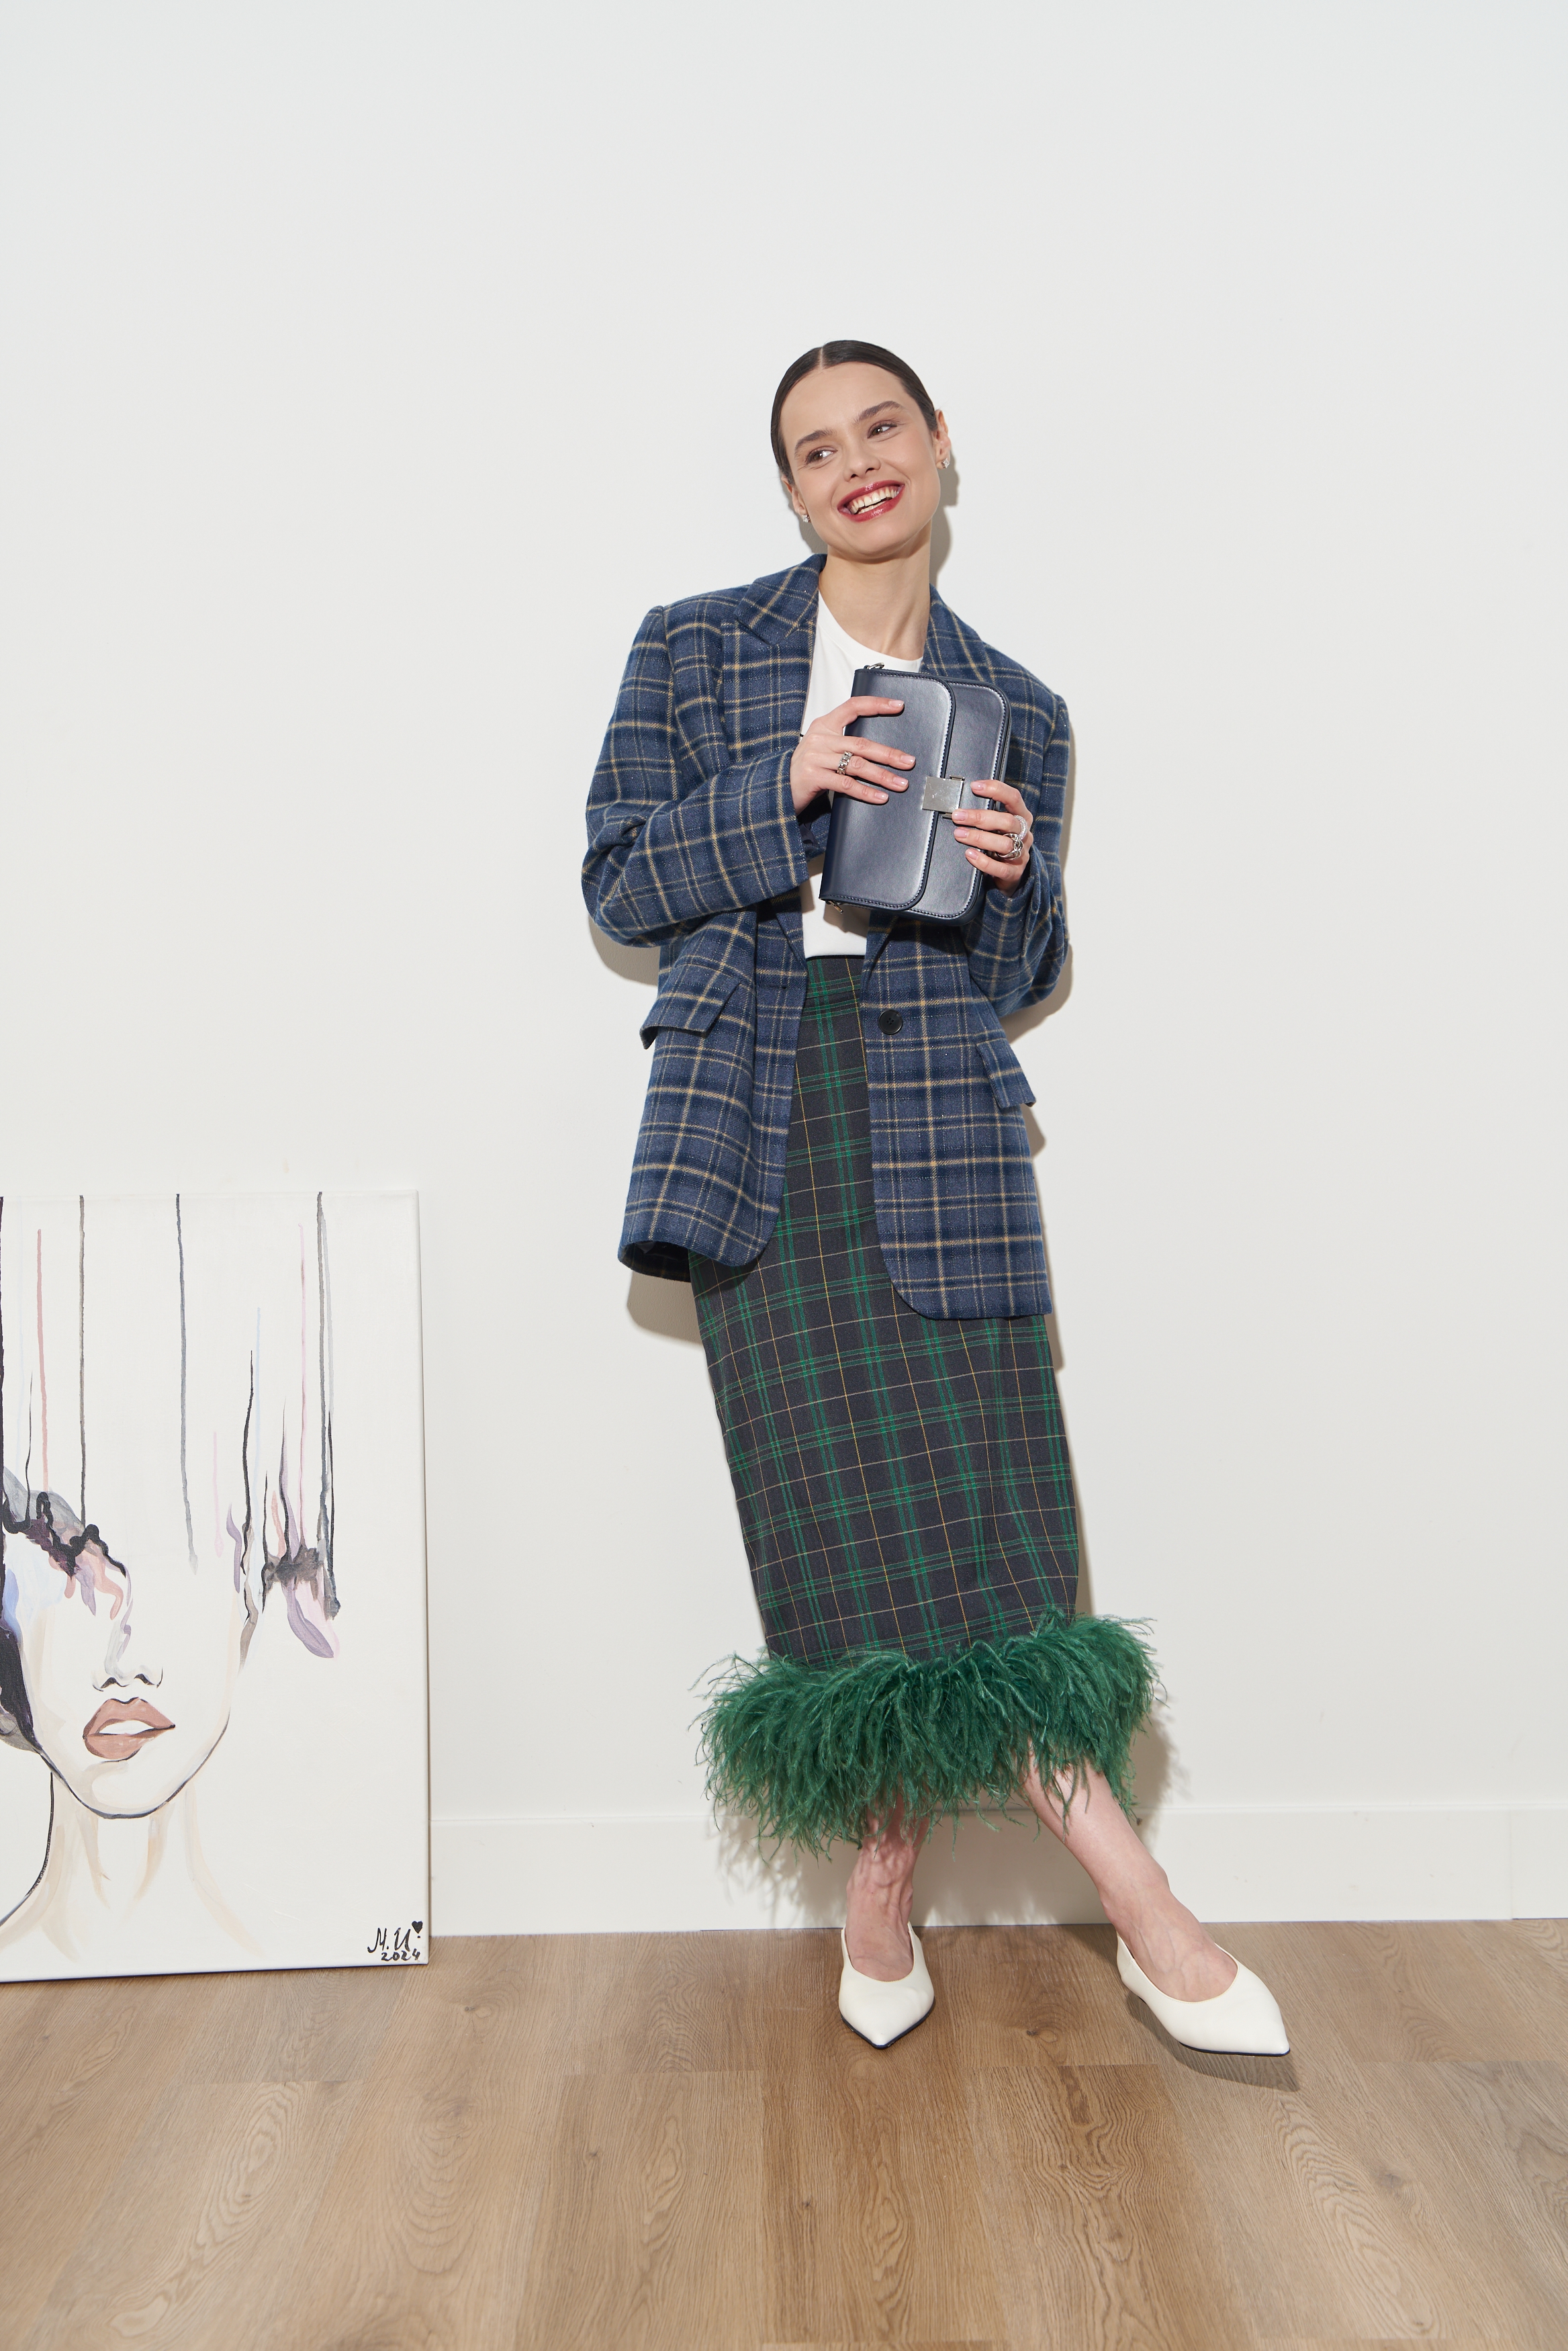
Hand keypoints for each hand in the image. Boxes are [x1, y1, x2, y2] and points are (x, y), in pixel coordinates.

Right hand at [790, 695, 913, 817]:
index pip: (853, 706)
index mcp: (824, 725)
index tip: (898, 706)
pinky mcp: (814, 777)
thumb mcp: (822, 749)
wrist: (777, 788)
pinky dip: (866, 792)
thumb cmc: (805, 769)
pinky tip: (880, 797)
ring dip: (882, 776)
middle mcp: (820, 738)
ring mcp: (816, 757)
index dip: (876, 704)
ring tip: (900, 783)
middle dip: (889, 754)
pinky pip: (846, 784)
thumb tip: (878, 751)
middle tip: (908, 762)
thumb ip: (844, 744)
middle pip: (861, 743)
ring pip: (857, 764)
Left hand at [952, 781, 1032, 894]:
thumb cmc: (999, 844)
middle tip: (959, 816)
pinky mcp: (1014, 873)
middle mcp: (1024, 834)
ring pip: (1004, 844)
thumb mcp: (998, 827)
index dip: (996, 790)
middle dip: (981, 817)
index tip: (975, 786)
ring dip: (979, 837)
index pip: (1014, 798)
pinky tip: (970, 855)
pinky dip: (984, 861)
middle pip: (1008, 821)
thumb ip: (988, 815)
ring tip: (960, 834)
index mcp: (1022, 817)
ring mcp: (1021, 854)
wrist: (1009, 875)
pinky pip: (1000, 868)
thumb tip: (962, 805)